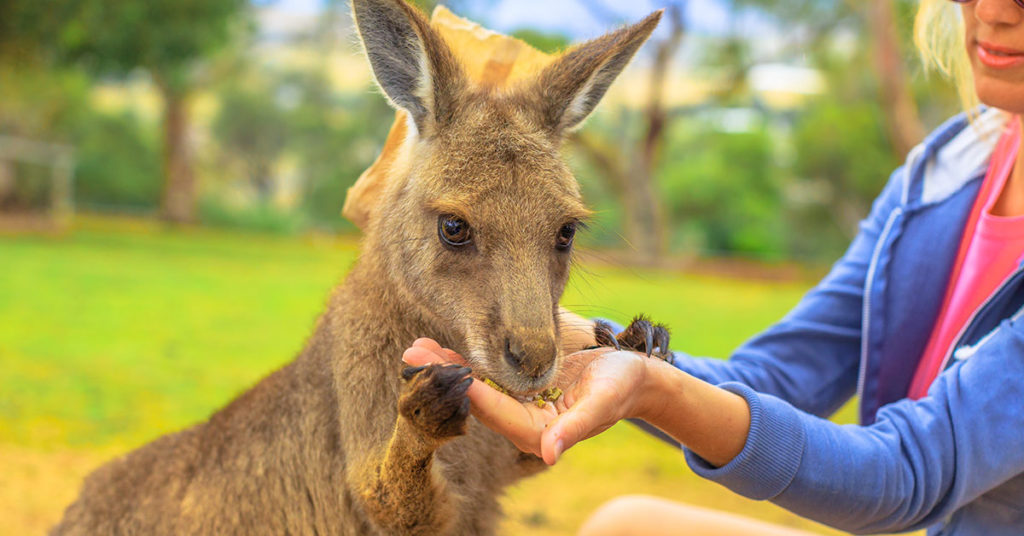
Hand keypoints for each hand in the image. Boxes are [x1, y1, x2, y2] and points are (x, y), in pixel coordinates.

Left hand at [402, 338, 650, 463]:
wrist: (634, 378)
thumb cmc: (622, 387)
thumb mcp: (602, 402)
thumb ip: (576, 428)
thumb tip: (550, 454)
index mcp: (540, 434)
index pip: (496, 411)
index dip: (468, 391)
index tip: (442, 373)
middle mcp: (524, 423)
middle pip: (476, 401)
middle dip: (445, 377)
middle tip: (412, 354)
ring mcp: (520, 407)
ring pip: (476, 388)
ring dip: (447, 368)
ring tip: (416, 347)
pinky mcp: (520, 391)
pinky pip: (487, 378)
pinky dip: (465, 363)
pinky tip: (441, 349)